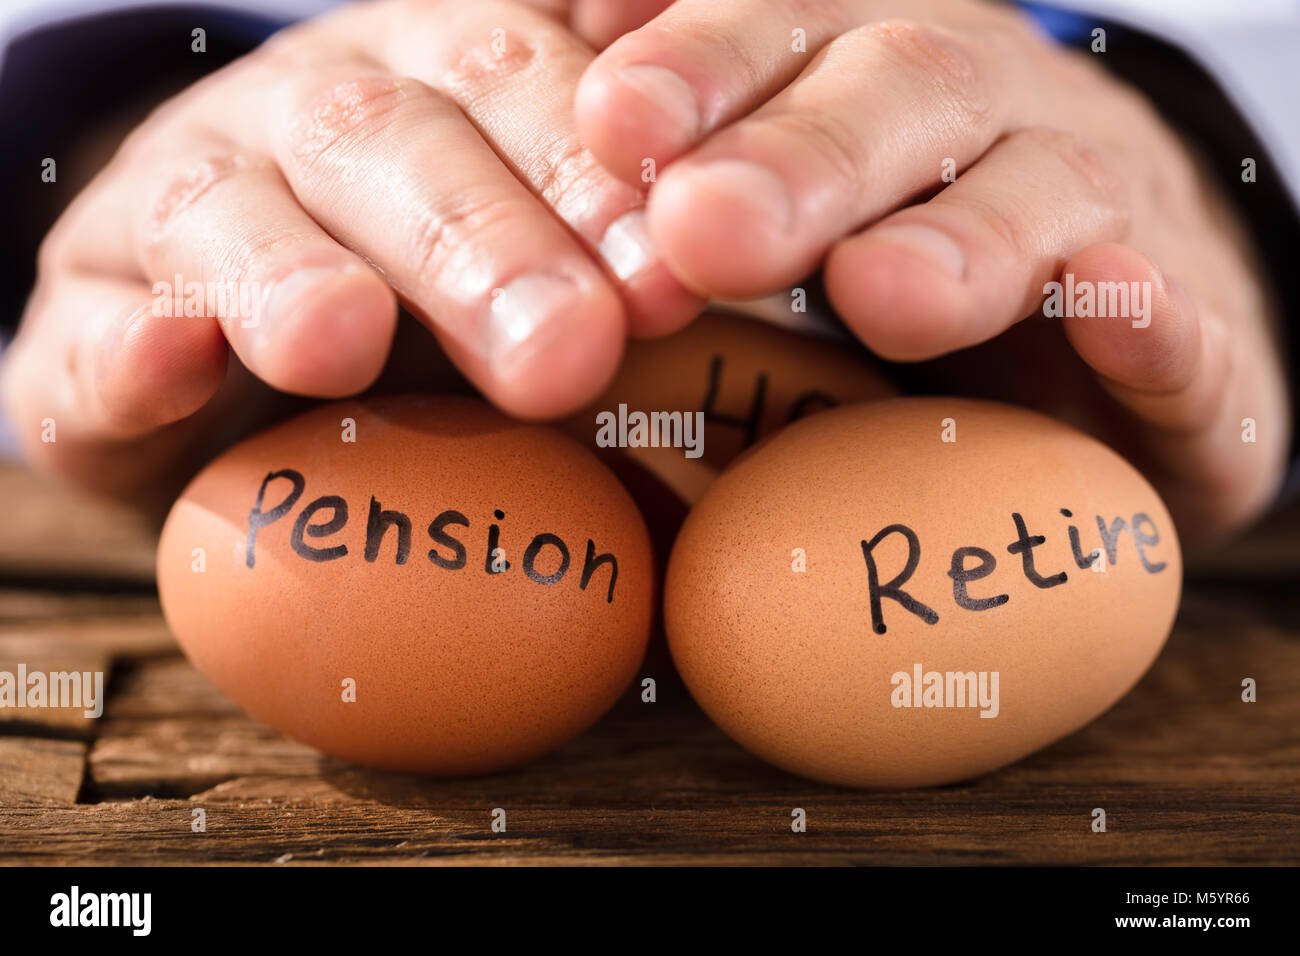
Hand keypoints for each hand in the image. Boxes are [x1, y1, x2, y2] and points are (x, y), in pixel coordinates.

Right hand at [2, 0, 697, 502]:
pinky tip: (168, 363)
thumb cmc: (425, 296)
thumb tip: (710, 254)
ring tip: (339, 342)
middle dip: (481, 242)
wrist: (226, 341)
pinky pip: (96, 330)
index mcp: (439, 78)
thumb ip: (614, 233)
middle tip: (564, 349)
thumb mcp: (534, 244)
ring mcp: (186, 202)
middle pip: (392, 140)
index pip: (523, 79)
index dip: (595, 173)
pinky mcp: (87, 317)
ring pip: (229, 213)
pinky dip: (133, 351)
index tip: (673, 277)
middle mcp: (311, 116)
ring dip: (291, 278)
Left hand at [573, 0, 1290, 541]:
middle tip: (705, 229)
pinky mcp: (1192, 330)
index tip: (612, 120)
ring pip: (1044, 196)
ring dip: (963, 243)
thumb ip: (705, 149)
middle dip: (804, 158)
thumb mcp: (808, 183)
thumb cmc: (919, 243)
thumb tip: (578, 85)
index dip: (705, 63)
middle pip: (908, 95)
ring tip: (880, 297)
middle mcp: (992, 114)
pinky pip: (1183, 319)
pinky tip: (1117, 312)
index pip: (794, 26)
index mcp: (879, 71)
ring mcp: (1105, 210)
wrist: (1124, 312)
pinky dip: (1153, 320)